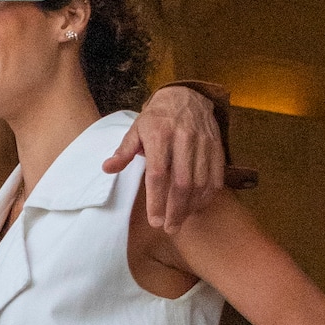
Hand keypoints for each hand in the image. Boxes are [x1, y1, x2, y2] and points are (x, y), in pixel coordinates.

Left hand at [103, 86, 223, 228]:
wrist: (186, 95)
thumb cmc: (157, 118)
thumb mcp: (136, 130)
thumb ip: (123, 151)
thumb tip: (107, 169)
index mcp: (159, 135)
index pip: (157, 174)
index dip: (156, 200)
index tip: (155, 221)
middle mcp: (183, 139)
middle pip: (182, 183)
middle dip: (176, 210)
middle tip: (170, 228)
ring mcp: (203, 142)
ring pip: (201, 182)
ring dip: (192, 205)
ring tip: (181, 220)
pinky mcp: (217, 145)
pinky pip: (217, 175)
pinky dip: (209, 194)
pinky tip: (198, 206)